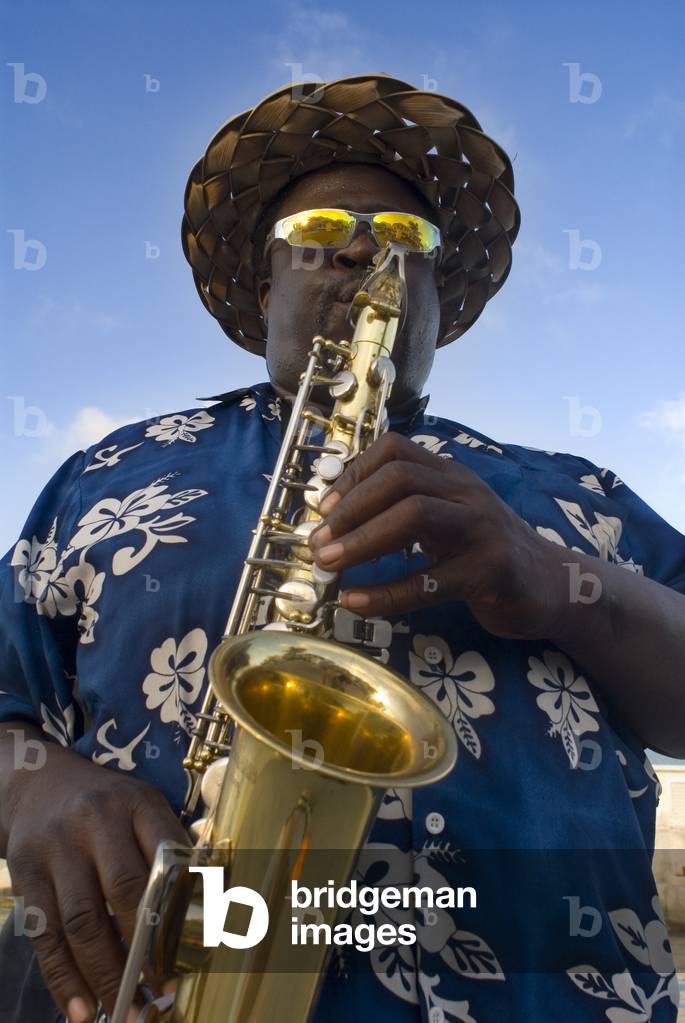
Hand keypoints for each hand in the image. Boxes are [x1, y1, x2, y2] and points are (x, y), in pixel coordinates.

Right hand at [3, 727, 189, 1022]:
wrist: (38, 783)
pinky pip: (44, 935)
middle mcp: (96, 821)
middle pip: (125, 891)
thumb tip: (213, 905)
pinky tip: (81, 1010)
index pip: (168, 855)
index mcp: (137, 803)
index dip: (183, 907)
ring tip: (126, 1012)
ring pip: (82, 921)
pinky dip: (63, 978)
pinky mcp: (25, 873)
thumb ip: (173, 847)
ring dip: (105, 975)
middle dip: (146, 950)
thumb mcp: (143, 807)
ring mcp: (57, 847)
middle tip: (161, 993)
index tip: (195, 952)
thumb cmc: (108, 806)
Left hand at [309, 432, 565, 639]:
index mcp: (450, 476)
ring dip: (361, 541)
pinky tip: (356, 603)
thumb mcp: (447, 519)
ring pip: (413, 516)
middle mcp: (465, 493)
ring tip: (327, 565)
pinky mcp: (489, 571)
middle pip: (400, 479)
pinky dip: (385, 593)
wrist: (552, 586)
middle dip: (350, 509)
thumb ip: (404, 510)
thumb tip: (337, 519)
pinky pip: (427, 581)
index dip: (354, 474)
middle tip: (318, 543)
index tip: (325, 508)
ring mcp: (481, 529)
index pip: (396, 450)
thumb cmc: (485, 553)